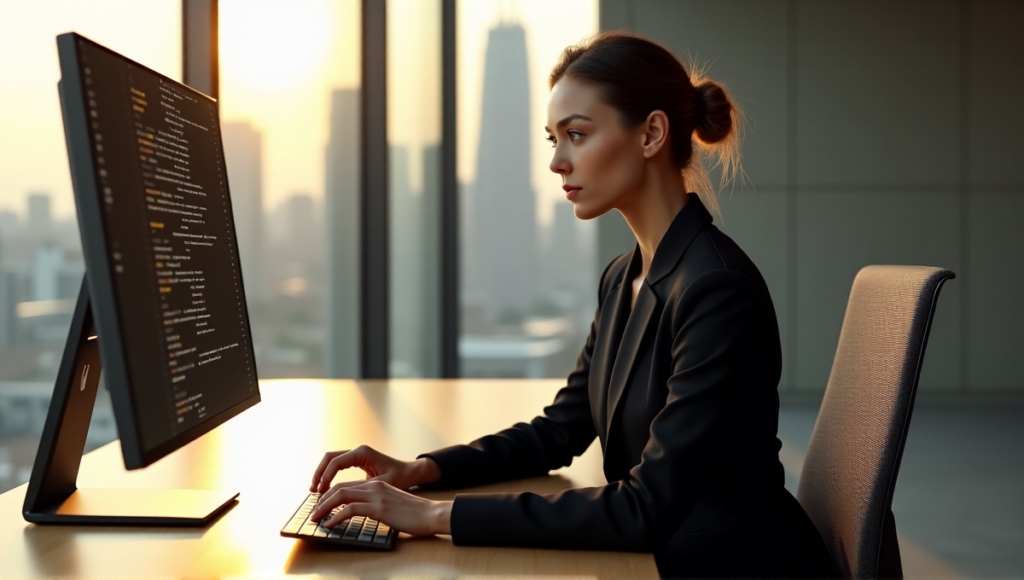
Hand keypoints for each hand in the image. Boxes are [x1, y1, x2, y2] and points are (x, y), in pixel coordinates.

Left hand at [308, 479, 452, 536]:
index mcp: (377, 484)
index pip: (346, 486)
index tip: (320, 506)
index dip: (329, 495)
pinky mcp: (379, 508)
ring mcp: (376, 496)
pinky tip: (330, 525)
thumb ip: (375, 504)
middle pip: (339, 488)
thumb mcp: (391, 504)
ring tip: (316, 519)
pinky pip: (350, 510)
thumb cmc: (414, 513)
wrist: (431, 514)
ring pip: (341, 496)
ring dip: (324, 508)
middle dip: (322, 501)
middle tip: (314, 513)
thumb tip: (357, 513)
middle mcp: (374, 486)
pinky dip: (336, 517)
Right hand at [309, 445, 440, 493]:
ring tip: (315, 490)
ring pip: (331, 460)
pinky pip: (337, 465)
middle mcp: (358, 451)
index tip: (320, 492)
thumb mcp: (382, 485)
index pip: (336, 463)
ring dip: (322, 474)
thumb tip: (344, 497)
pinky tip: (326, 488)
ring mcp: (357, 454)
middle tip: (313, 491)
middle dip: (319, 473)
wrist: (411, 473)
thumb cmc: (400, 478)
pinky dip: (329, 474)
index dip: (325, 478)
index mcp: (363, 453)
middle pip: (329, 458)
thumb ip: (363, 488)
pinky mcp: (357, 460)